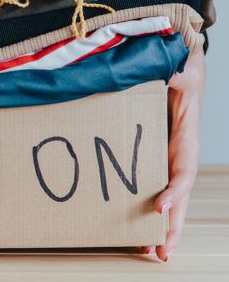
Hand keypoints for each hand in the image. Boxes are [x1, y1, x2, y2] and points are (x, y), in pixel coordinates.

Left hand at [141, 49, 204, 261]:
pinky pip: (153, 190)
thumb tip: (173, 75)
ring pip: (169, 202)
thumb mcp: (183, 70)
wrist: (178, 71)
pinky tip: (136, 233)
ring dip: (161, 228)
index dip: (176, 191)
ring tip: (149, 253)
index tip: (161, 206)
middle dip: (172, 226)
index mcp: (186, 140)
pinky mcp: (155, 162)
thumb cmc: (181, 72)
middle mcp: (180, 156)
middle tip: (161, 253)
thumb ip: (179, 75)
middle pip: (180, 198)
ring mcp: (168, 162)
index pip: (184, 170)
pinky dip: (147, 213)